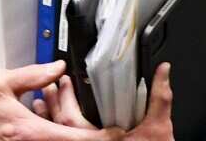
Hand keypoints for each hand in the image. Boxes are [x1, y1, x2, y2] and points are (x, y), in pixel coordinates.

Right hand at [0, 61, 122, 140]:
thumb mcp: (1, 84)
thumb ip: (33, 75)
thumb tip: (57, 66)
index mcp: (32, 132)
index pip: (77, 138)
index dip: (102, 137)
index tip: (117, 132)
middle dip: (91, 135)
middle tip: (109, 127)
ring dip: (73, 134)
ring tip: (80, 119)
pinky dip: (56, 135)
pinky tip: (51, 120)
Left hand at [32, 64, 173, 140]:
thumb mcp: (159, 127)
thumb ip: (160, 98)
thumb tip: (162, 71)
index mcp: (100, 140)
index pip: (71, 120)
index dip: (65, 98)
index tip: (64, 80)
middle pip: (58, 127)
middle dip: (53, 103)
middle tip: (52, 83)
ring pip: (57, 137)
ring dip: (48, 117)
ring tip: (42, 99)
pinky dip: (54, 131)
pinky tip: (53, 120)